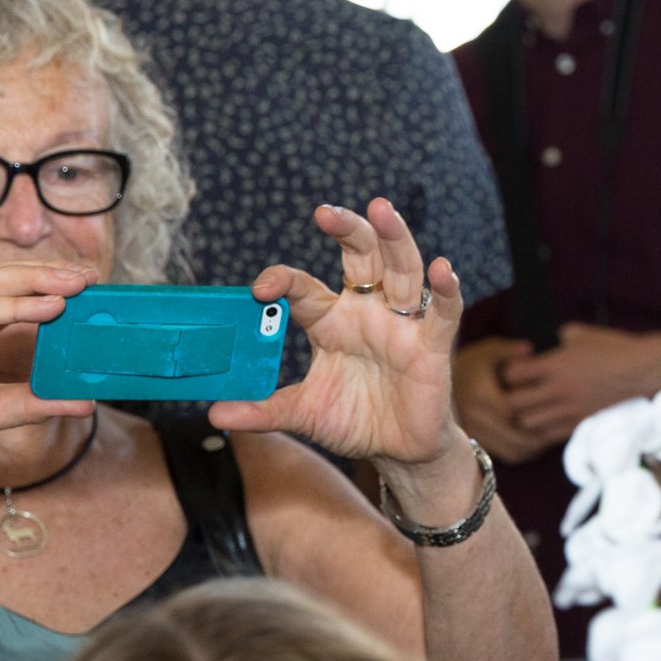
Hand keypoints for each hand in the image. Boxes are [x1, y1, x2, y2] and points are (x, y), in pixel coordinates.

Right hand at [0, 261, 98, 470]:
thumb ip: (33, 404)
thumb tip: (84, 402)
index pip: (12, 297)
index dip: (48, 290)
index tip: (89, 290)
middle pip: (6, 282)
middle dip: (49, 276)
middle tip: (91, 277)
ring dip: (36, 284)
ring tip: (75, 285)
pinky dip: (10, 308)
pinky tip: (43, 308)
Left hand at [213, 200, 467, 472]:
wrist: (397, 451)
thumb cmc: (354, 420)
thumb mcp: (303, 414)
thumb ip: (264, 411)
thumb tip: (214, 414)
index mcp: (332, 322)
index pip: (305, 288)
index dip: (283, 281)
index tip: (260, 288)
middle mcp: (368, 312)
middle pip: (362, 257)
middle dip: (347, 231)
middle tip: (324, 212)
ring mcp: (402, 324)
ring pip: (402, 269)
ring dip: (394, 238)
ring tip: (380, 209)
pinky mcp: (431, 345)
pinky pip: (443, 312)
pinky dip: (446, 290)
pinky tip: (443, 269)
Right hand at [454, 337, 553, 464]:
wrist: (435, 385)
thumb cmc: (469, 364)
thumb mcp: (487, 351)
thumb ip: (508, 350)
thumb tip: (529, 349)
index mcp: (480, 395)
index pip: (510, 411)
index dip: (532, 411)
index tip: (549, 406)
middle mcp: (475, 418)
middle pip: (514, 435)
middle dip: (537, 433)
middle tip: (556, 425)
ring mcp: (474, 433)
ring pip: (510, 449)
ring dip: (532, 445)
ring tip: (547, 435)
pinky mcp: (475, 442)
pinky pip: (503, 454)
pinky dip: (521, 451)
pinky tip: (532, 442)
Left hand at [500, 324, 660, 441]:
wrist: (644, 370)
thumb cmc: (614, 348)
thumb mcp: (580, 334)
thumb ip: (555, 340)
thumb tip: (540, 348)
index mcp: (556, 364)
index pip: (512, 374)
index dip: (510, 371)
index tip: (518, 368)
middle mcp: (558, 390)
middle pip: (513, 404)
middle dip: (511, 396)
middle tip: (519, 390)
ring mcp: (569, 409)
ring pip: (528, 424)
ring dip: (526, 415)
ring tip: (533, 406)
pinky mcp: (580, 423)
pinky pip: (548, 435)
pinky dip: (543, 428)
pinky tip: (550, 417)